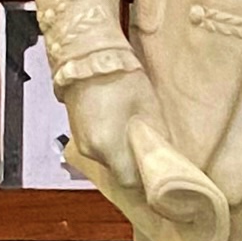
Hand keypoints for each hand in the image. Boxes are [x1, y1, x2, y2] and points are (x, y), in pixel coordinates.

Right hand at [65, 69, 166, 185]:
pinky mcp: (76, 133)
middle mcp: (91, 150)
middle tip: (149, 149)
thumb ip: (156, 138)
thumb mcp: (149, 108)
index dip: (144, 180)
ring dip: (121, 152)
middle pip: (118, 171)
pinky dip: (109, 143)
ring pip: (107, 159)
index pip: (129, 182)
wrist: (88, 57)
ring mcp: (81, 142)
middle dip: (134, 165)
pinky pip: (97, 147)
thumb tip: (165, 156)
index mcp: (109, 147)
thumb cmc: (122, 79)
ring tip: (133, 133)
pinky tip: (118, 125)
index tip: (156, 172)